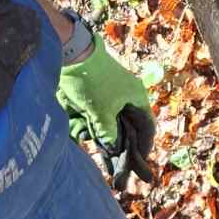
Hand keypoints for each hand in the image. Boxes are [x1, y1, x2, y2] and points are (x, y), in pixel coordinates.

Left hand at [57, 35, 155, 187]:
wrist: (71, 54)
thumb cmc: (92, 81)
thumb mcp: (101, 111)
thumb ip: (108, 133)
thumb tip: (113, 149)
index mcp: (137, 97)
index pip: (147, 127)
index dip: (145, 145)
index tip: (139, 162)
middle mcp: (128, 96)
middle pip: (130, 127)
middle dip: (123, 146)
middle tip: (117, 164)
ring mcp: (112, 94)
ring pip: (113, 123)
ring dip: (107, 138)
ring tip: (101, 154)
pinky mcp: (97, 94)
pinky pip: (100, 116)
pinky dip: (96, 127)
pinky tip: (86, 136)